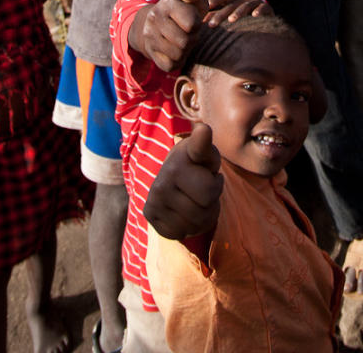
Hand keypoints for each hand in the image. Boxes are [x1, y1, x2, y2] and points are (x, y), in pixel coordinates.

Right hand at [135, 0, 209, 72]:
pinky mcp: (149, 51)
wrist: (157, 22)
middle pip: (185, 41)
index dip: (197, 24)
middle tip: (188, 32)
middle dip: (192, 39)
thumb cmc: (184, 9)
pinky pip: (170, 64)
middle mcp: (154, 17)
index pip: (191, 24)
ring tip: (182, 40)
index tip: (193, 19)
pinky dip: (176, 60)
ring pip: (178, 54)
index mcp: (167, 2)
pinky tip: (175, 49)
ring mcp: (149, 35)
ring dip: (185, 50)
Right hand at [143, 123, 222, 240]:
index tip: (204, 129)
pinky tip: (185, 212)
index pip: (198, 149)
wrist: (170, 178)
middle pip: (207, 203)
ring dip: (203, 216)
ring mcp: (154, 197)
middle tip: (204, 189)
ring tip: (196, 201)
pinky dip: (189, 228)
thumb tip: (204, 129)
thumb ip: (207, 146)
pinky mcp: (150, 215)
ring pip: (196, 223)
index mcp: (181, 157)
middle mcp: (164, 177)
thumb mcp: (206, 155)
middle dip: (213, 200)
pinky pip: (182, 233)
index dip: (201, 139)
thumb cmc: (196, 166)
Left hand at [205, 0, 271, 25]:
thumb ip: (217, 15)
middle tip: (211, 25)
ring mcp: (255, 3)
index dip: (215, 0)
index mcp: (234, 1)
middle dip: (221, 14)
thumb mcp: (230, 16)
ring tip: (231, 20)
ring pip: (246, 6)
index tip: (206, 7)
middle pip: (231, 5)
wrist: (268, 22)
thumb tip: (200, 20)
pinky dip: (260, 10)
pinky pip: (264, 7)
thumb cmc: (244, 19)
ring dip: (238, 12)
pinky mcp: (268, 8)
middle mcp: (243, 0)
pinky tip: (255, 16)